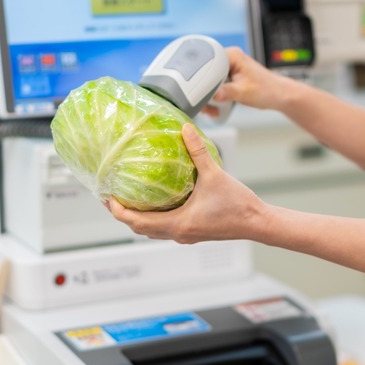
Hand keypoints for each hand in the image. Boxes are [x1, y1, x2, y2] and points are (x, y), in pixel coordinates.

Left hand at [108, 123, 264, 243]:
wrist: (258, 223)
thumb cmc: (238, 205)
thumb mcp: (214, 174)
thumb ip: (198, 151)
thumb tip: (185, 129)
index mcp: (178, 223)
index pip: (137, 222)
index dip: (118, 211)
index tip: (107, 198)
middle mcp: (178, 233)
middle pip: (140, 229)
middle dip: (124, 214)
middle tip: (112, 196)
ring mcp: (186, 235)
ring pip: (152, 231)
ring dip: (138, 218)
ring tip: (129, 199)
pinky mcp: (193, 232)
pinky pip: (165, 228)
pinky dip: (154, 218)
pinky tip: (156, 203)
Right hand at [205, 47, 299, 114]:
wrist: (279, 95)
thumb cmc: (268, 90)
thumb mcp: (244, 92)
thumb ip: (227, 92)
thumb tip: (212, 95)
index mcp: (232, 56)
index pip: (208, 61)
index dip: (202, 77)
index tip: (199, 91)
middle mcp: (229, 59)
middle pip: (206, 73)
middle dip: (204, 91)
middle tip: (206, 105)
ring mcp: (228, 68)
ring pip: (209, 82)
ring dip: (209, 97)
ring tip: (212, 109)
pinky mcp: (229, 77)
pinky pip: (215, 86)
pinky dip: (214, 97)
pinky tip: (216, 108)